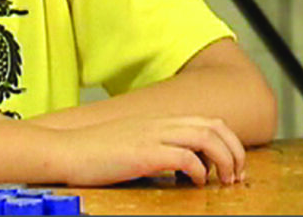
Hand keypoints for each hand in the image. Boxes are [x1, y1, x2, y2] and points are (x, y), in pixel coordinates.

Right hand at [58, 115, 245, 186]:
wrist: (65, 150)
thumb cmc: (95, 153)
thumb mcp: (133, 142)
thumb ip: (158, 146)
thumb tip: (182, 165)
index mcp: (161, 120)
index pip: (209, 120)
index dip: (229, 142)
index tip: (233, 165)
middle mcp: (161, 123)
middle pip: (215, 126)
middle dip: (235, 150)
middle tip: (237, 175)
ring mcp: (153, 135)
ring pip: (206, 137)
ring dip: (224, 159)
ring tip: (225, 181)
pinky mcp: (144, 153)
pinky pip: (184, 157)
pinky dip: (198, 170)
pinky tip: (196, 182)